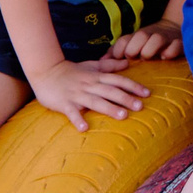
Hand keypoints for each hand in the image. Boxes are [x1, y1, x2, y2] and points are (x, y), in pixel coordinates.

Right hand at [30, 56, 150, 130]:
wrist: (45, 71)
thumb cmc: (71, 71)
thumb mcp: (91, 65)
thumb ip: (109, 66)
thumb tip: (127, 63)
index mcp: (96, 77)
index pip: (118, 80)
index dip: (133, 86)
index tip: (147, 93)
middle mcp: (89, 85)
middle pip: (110, 91)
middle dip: (126, 98)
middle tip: (141, 106)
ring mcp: (76, 94)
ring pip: (95, 101)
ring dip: (109, 108)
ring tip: (123, 116)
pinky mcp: (64, 103)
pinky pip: (71, 112)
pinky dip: (78, 120)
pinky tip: (85, 128)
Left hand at [110, 19, 182, 61]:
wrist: (173, 28)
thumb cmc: (148, 42)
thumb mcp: (131, 44)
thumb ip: (116, 52)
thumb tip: (101, 60)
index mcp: (137, 35)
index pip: (123, 40)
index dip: (118, 51)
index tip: (120, 59)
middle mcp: (151, 34)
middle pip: (140, 36)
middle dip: (134, 49)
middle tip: (135, 59)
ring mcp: (166, 37)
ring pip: (157, 39)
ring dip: (150, 50)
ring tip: (150, 58)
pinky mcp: (179, 42)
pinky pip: (175, 46)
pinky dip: (169, 53)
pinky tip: (165, 58)